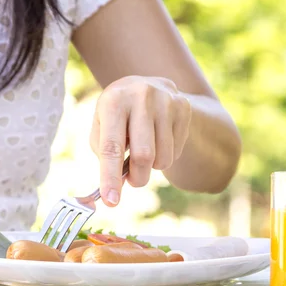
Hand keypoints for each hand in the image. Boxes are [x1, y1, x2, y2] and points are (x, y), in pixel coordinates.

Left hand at [90, 76, 191, 206]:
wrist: (147, 84)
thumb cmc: (117, 115)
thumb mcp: (101, 125)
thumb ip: (104, 155)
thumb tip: (113, 191)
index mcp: (113, 101)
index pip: (112, 147)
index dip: (110, 177)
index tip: (111, 201)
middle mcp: (141, 96)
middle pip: (143, 155)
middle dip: (137, 178)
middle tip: (132, 181)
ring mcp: (166, 100)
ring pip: (163, 157)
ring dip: (152, 167)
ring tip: (144, 152)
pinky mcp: (184, 107)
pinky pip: (176, 151)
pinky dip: (165, 156)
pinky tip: (158, 139)